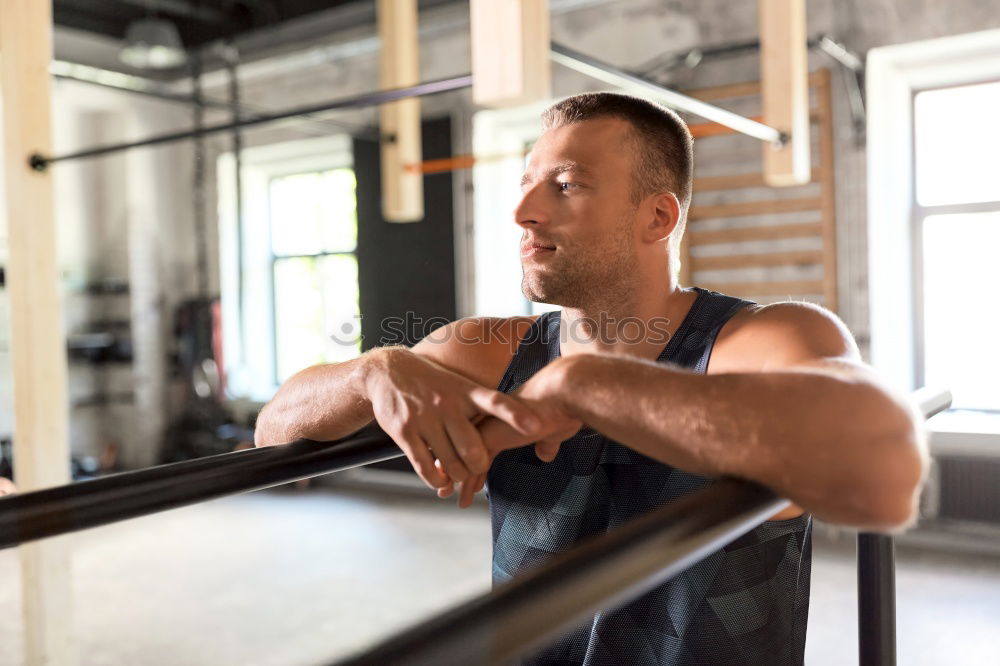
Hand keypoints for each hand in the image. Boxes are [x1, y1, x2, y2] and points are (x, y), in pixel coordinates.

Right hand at [363, 348, 543, 488]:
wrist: (389, 372)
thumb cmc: (433, 382)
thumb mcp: (460, 384)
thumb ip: (484, 404)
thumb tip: (519, 423)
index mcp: (465, 392)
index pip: (495, 402)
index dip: (516, 414)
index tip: (536, 426)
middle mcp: (447, 405)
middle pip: (473, 448)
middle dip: (479, 464)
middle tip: (479, 466)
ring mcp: (424, 419)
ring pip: (450, 463)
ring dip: (457, 476)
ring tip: (459, 475)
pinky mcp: (404, 432)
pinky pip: (425, 466)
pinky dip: (436, 480)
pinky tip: (440, 481)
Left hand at [442, 357, 583, 507]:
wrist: (560, 395)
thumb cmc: (560, 409)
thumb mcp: (551, 431)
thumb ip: (545, 442)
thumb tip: (546, 453)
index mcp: (499, 417)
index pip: (476, 438)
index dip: (469, 456)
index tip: (465, 472)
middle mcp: (486, 420)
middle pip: (460, 446)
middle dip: (451, 466)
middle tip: (444, 485)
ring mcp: (485, 429)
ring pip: (462, 458)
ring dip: (457, 480)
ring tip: (450, 496)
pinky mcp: (489, 439)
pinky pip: (471, 467)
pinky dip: (466, 485)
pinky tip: (463, 497)